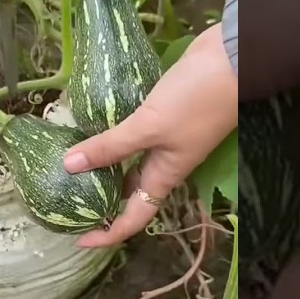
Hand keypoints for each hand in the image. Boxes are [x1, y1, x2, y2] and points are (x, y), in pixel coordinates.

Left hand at [64, 22, 236, 247]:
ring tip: (69, 162)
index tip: (79, 240)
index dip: (108, 234)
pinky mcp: (162, 112)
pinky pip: (131, 135)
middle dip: (100, 201)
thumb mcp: (149, 126)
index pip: (134, 218)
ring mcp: (164, 137)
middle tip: (65, 198)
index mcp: (164, 175)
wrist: (234, 58)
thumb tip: (69, 166)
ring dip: (102, 166)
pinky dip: (110, 136)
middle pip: (130, 193)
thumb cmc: (197, 100)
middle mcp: (164, 162)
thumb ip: (110, 146)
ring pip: (129, 162)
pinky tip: (91, 127)